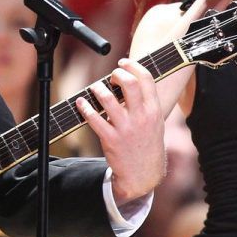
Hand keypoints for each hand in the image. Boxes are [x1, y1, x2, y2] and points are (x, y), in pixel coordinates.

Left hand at [76, 58, 164, 205]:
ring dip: (98, 89)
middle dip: (117, 74)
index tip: (123, 62)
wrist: (143, 175)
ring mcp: (126, 128)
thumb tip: (130, 80)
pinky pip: (94, 119)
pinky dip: (85, 107)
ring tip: (95, 89)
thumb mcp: (155, 122)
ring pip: (108, 99)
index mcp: (154, 110)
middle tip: (111, 76)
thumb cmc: (147, 144)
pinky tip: (81, 103)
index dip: (133, 65)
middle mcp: (141, 117)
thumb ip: (146, 103)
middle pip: (129, 84)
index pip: (146, 79)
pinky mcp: (111, 139)